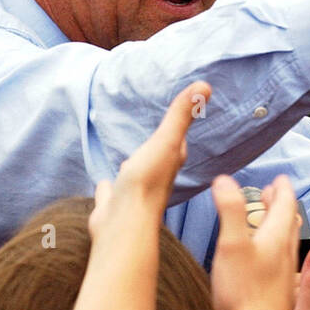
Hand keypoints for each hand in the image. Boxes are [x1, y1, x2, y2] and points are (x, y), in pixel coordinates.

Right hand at [88, 81, 209, 248]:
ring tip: (128, 159)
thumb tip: (206, 85)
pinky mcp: (112, 206)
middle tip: (156, 138)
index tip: (179, 121)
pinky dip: (107, 188)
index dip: (178, 132)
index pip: (177, 143)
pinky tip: (104, 184)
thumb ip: (181, 115)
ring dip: (132, 167)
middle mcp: (154, 179)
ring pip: (133, 176)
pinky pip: (110, 193)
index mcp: (169, 162)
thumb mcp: (166, 141)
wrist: (121, 224)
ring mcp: (132, 194)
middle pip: (156, 160)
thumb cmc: (146, 182)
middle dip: (156, 149)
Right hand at [210, 174, 298, 309]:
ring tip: (267, 219)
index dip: (282, 188)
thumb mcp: (231, 244)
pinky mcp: (277, 290)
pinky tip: (263, 258)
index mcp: (277, 236)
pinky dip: (272, 247)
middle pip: (287, 221)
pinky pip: (279, 259)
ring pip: (285, 241)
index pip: (286, 203)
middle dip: (279, 204)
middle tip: (272, 193)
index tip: (279, 177)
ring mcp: (283, 273)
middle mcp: (285, 252)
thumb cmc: (246, 294)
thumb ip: (229, 210)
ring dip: (277, 224)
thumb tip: (224, 180)